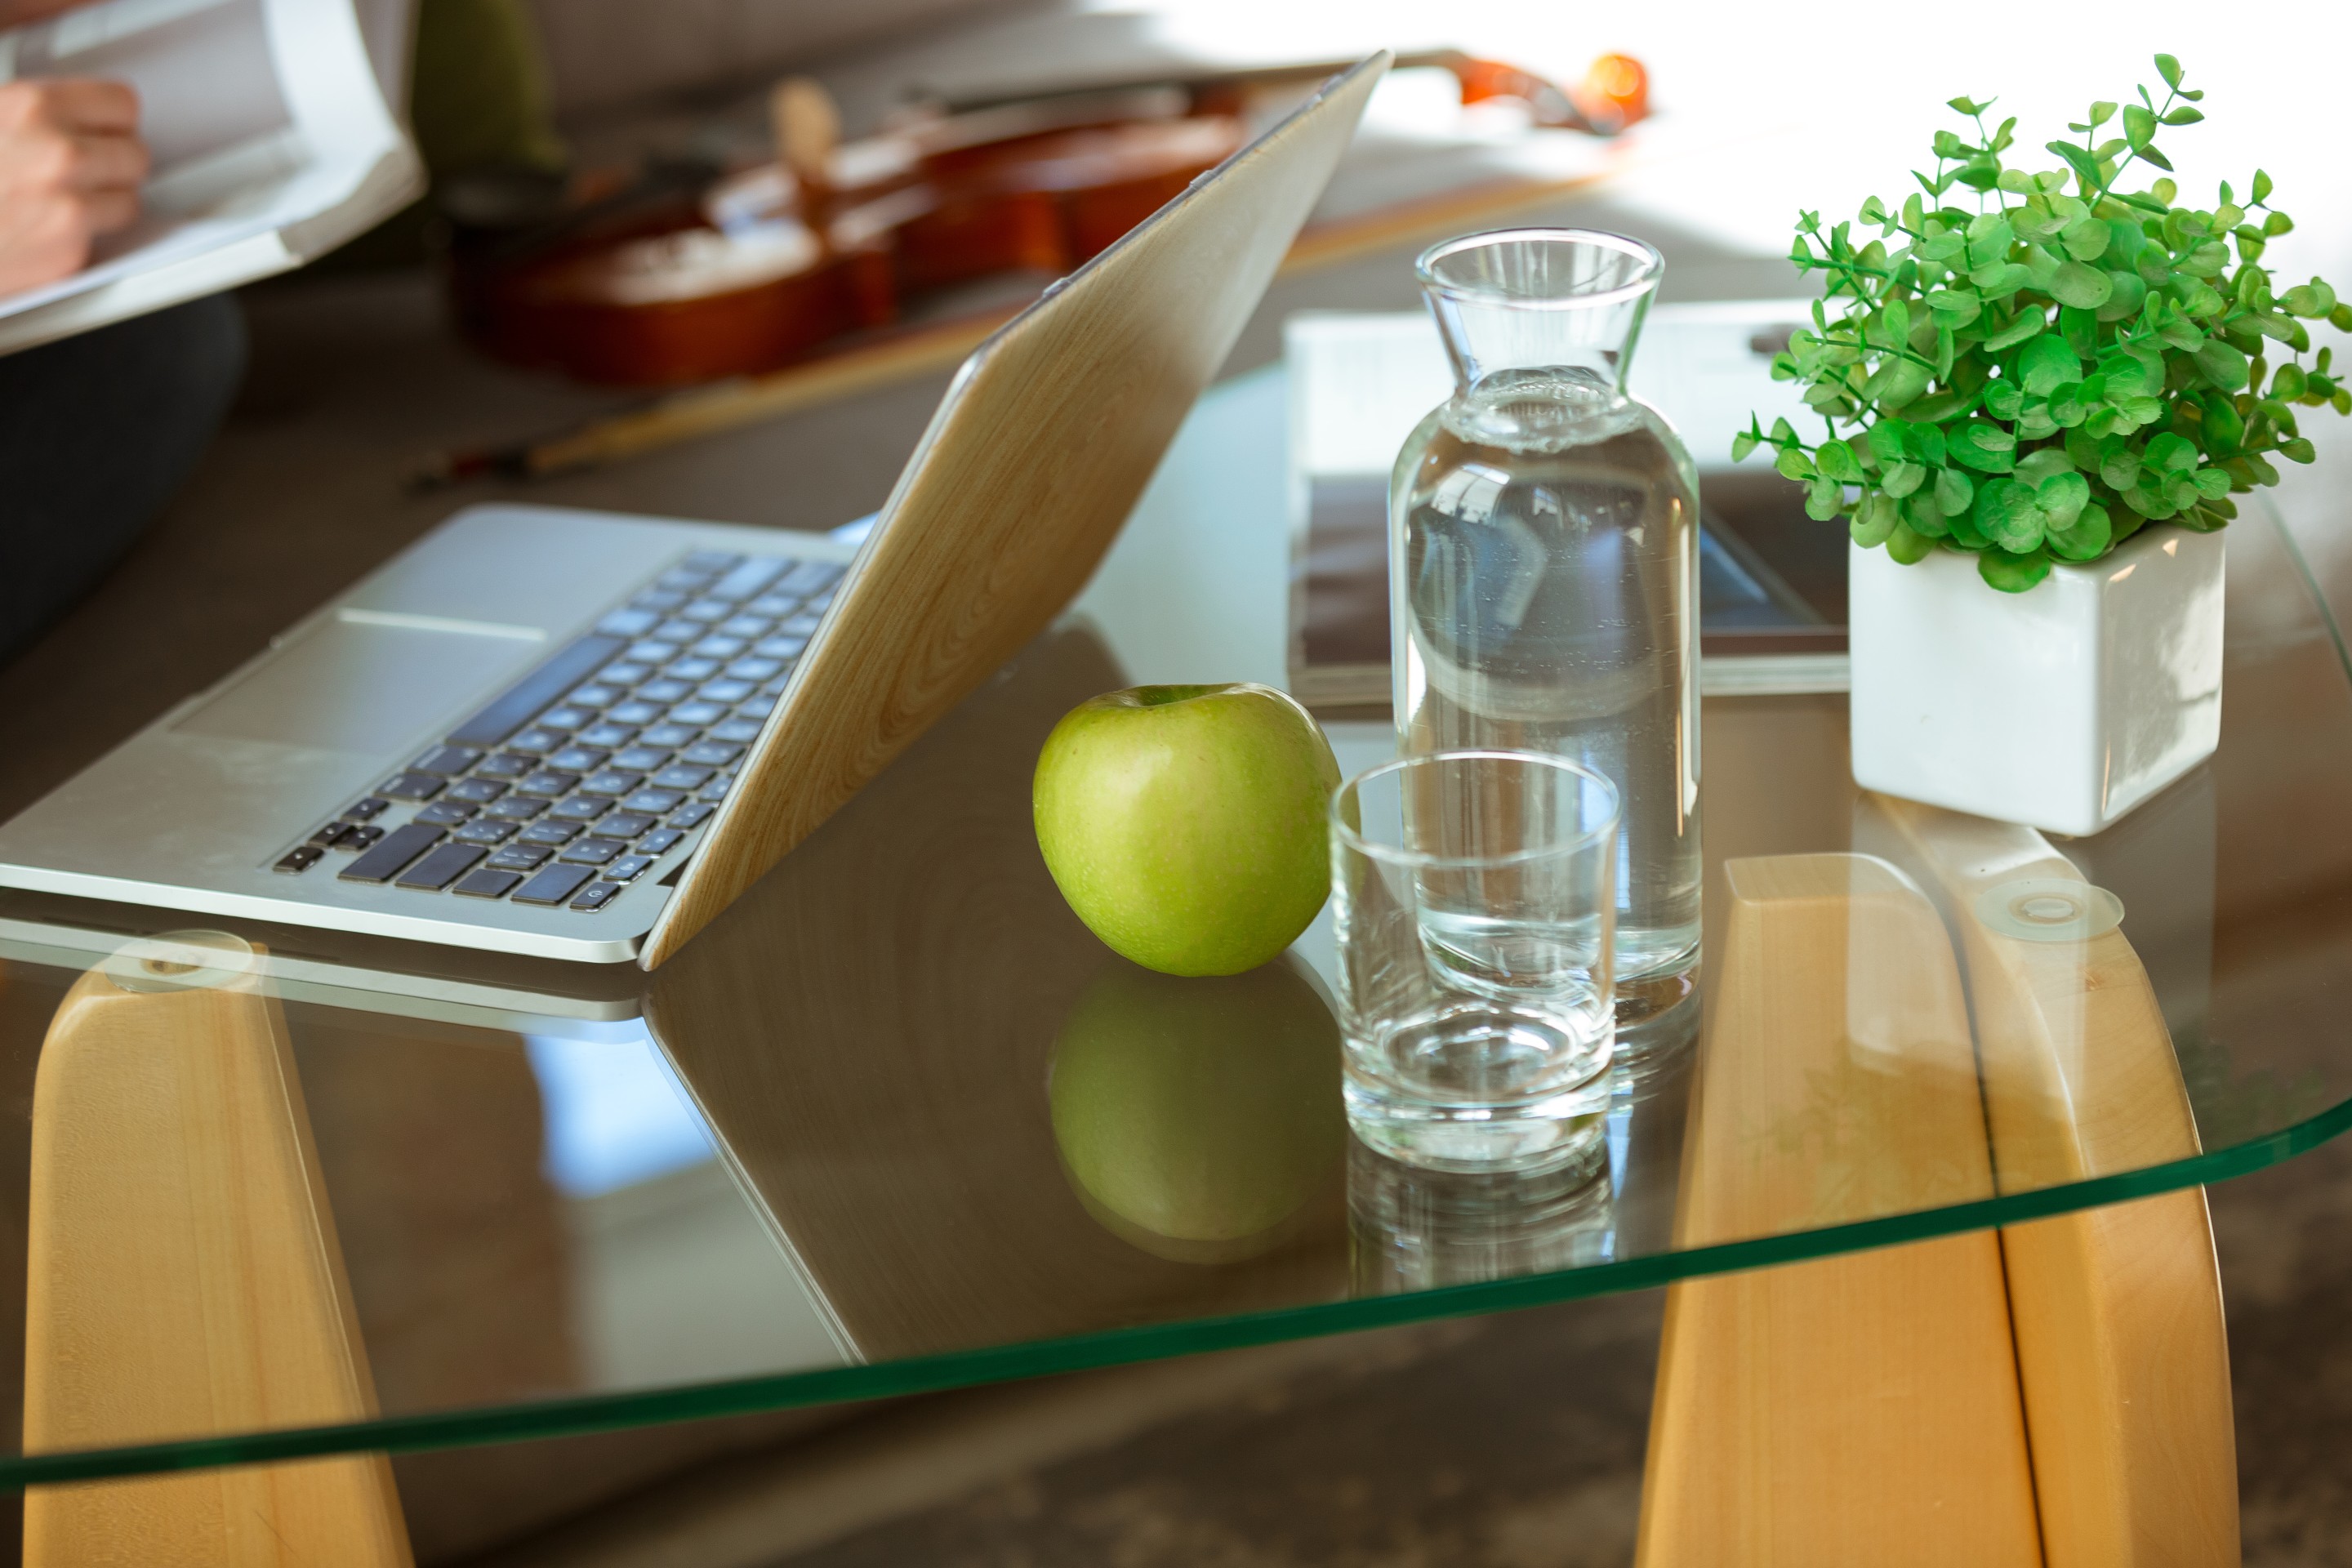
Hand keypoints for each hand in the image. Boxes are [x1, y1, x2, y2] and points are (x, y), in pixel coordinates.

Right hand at [0, 79, 146, 295]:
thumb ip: (37, 115)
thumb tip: (83, 117)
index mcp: (33, 107)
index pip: (123, 104)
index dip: (110, 121)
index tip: (101, 130)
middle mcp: (57, 153)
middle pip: (135, 153)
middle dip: (110, 164)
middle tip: (78, 172)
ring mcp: (68, 205)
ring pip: (129, 198)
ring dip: (103, 202)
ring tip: (58, 201)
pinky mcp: (70, 250)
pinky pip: (107, 237)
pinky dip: (86, 236)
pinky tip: (49, 228)